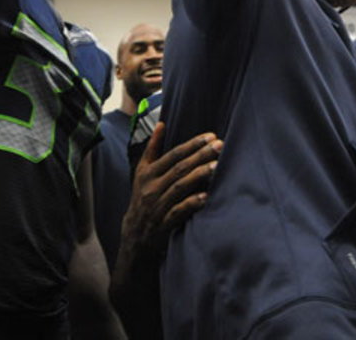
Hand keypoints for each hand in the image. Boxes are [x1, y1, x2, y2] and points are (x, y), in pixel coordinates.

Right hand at [118, 123, 219, 256]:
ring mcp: (157, 205)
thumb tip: (161, 123)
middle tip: (220, 145)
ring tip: (217, 165)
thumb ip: (153, 147)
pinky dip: (192, 203)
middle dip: (200, 155)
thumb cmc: (142, 195)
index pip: (173, 155)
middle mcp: (152, 187)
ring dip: (199, 175)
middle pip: (179, 168)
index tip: (210, 136)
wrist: (135, 232)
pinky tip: (206, 196)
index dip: (192, 145)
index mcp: (148, 173)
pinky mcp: (164, 222)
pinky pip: (179, 211)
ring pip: (180, 187)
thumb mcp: (142, 171)